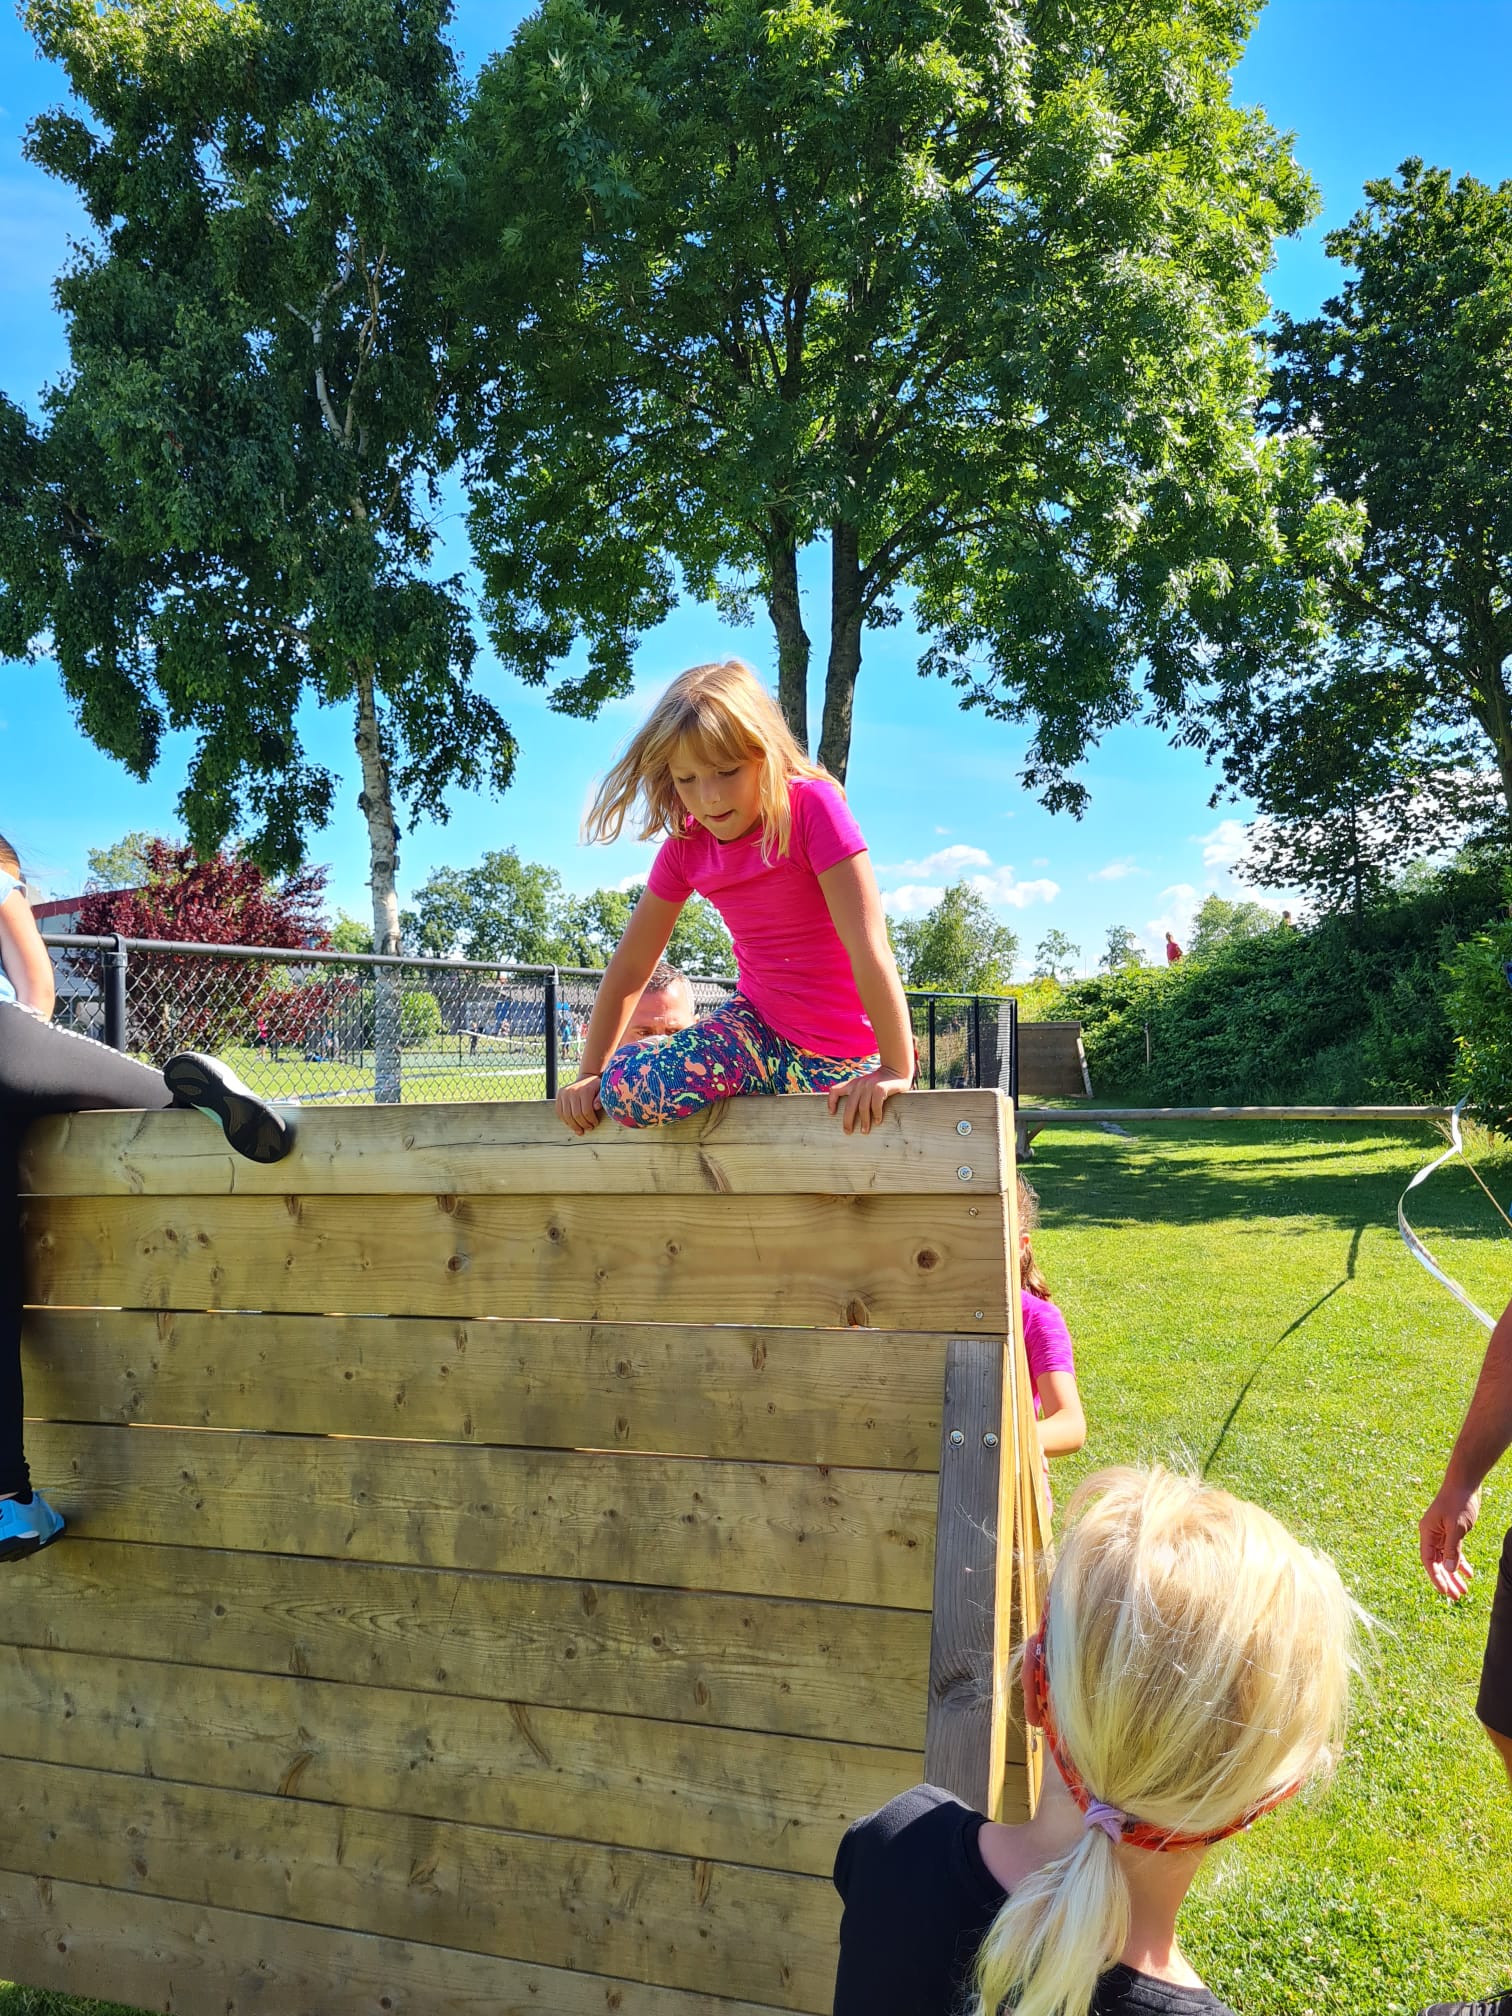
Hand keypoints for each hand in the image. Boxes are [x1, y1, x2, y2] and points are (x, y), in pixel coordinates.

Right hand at [556, 1075, 603, 1135]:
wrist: (586, 1078)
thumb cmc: (597, 1087)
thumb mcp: (603, 1091)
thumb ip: (601, 1099)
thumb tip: (596, 1107)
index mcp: (584, 1090)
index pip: (586, 1111)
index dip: (591, 1120)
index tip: (595, 1124)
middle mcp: (572, 1091)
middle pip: (576, 1115)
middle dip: (583, 1125)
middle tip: (589, 1128)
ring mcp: (564, 1093)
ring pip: (567, 1116)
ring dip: (574, 1126)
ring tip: (581, 1130)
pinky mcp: (559, 1095)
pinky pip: (560, 1112)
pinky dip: (566, 1121)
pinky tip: (573, 1125)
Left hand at [826, 1067, 910, 1135]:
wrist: (896, 1069)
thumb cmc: (881, 1082)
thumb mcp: (866, 1085)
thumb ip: (859, 1095)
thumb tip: (854, 1116)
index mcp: (853, 1084)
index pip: (835, 1090)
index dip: (831, 1102)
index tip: (832, 1114)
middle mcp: (859, 1084)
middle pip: (849, 1106)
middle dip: (847, 1121)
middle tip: (848, 1132)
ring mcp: (869, 1086)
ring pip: (863, 1108)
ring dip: (864, 1122)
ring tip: (864, 1131)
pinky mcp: (880, 1088)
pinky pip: (876, 1105)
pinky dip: (876, 1115)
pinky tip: (878, 1121)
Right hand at [1419, 1478, 1481, 1599]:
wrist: (1465, 1483)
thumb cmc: (1458, 1502)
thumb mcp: (1457, 1527)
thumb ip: (1452, 1549)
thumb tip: (1449, 1570)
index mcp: (1427, 1533)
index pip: (1428, 1560)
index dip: (1436, 1577)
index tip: (1445, 1592)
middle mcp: (1431, 1535)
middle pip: (1437, 1563)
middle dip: (1446, 1580)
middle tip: (1456, 1597)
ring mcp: (1441, 1534)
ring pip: (1446, 1560)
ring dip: (1454, 1575)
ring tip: (1463, 1590)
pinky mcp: (1451, 1532)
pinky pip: (1454, 1552)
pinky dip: (1461, 1563)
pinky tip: (1469, 1573)